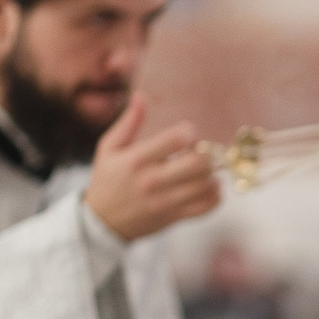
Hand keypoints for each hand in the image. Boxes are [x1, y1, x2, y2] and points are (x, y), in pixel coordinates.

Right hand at [83, 94, 220, 240]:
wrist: (102, 222)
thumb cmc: (107, 179)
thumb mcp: (109, 147)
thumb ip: (128, 122)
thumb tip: (140, 96)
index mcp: (137, 160)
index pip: (175, 140)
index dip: (189, 132)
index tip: (188, 133)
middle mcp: (153, 181)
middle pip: (198, 164)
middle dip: (207, 153)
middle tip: (204, 150)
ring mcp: (166, 202)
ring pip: (206, 185)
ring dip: (213, 173)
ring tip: (206, 167)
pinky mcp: (175, 217)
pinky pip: (208, 206)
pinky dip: (216, 195)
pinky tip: (209, 185)